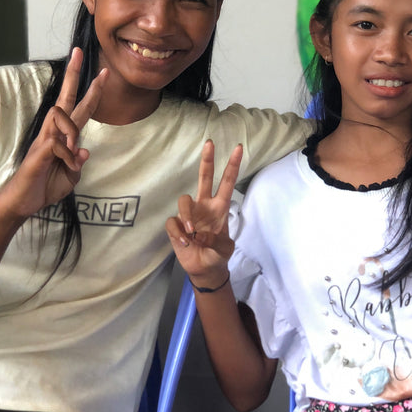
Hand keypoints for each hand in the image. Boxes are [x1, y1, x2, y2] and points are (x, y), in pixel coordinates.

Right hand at [0, 48, 106, 222]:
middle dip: (74, 76)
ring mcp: (45, 141)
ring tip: (73, 151)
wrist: (21, 203)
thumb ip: (77, 163)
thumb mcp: (70, 177)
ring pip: (62, 117)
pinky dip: (67, 157)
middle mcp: (53, 133)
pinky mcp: (39, 153)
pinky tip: (65, 166)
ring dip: (73, 131)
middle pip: (65, 99)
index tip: (103, 73)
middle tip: (80, 52)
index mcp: (63, 137)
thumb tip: (84, 150)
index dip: (92, 92)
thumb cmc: (44, 187)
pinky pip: (58, 145)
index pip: (79, 109)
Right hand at [165, 140, 242, 288]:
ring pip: (184, 201)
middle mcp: (204, 206)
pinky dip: (178, 233)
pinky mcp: (176, 226)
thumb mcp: (225, 249)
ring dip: (187, 217)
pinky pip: (173, 222)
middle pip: (204, 177)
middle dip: (207, 160)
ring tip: (193, 235)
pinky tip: (185, 243)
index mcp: (220, 208)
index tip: (238, 148)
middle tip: (209, 143)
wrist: (205, 268)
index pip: (227, 182)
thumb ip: (217, 241)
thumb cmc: (217, 254)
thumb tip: (200, 235)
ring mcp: (189, 215)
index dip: (232, 166)